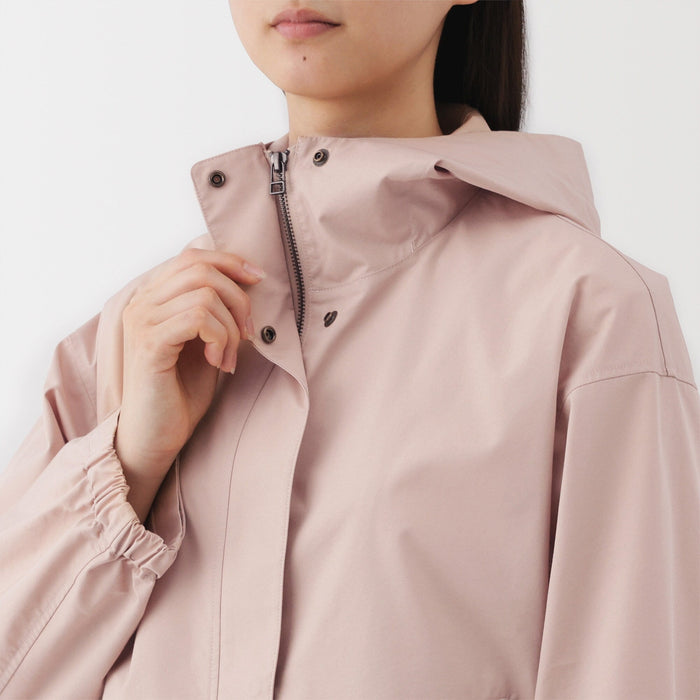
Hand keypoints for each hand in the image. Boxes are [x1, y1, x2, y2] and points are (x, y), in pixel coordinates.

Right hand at [114, 248, 265, 519]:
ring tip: (228, 358)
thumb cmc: (181, 391)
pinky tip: (218, 363)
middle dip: (238, 298)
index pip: (191, 256)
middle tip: (247, 333)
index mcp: (152, 298)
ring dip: (230, 327)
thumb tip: (248, 279)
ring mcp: (142, 322)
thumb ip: (215, 310)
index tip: (258, 278)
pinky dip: (219, 338)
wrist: (156, 435)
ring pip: (204, 294)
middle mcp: (141, 304)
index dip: (229, 261)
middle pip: (201, 270)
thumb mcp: (205, 341)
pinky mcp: (150, 344)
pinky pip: (197, 318)